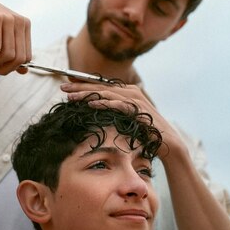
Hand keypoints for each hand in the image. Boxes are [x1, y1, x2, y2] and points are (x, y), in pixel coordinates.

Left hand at [60, 81, 187, 163]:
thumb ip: (113, 112)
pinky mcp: (140, 110)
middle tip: (62, 88)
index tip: (66, 87)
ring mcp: (136, 100)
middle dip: (80, 87)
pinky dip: (105, 103)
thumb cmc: (145, 133)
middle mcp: (131, 92)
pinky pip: (119, 105)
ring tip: (71, 96)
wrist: (167, 143)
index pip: (100, 86)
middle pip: (100, 87)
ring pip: (106, 94)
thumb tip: (92, 110)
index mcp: (126, 92)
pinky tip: (92, 104)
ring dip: (87, 94)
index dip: (82, 85)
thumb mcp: (125, 120)